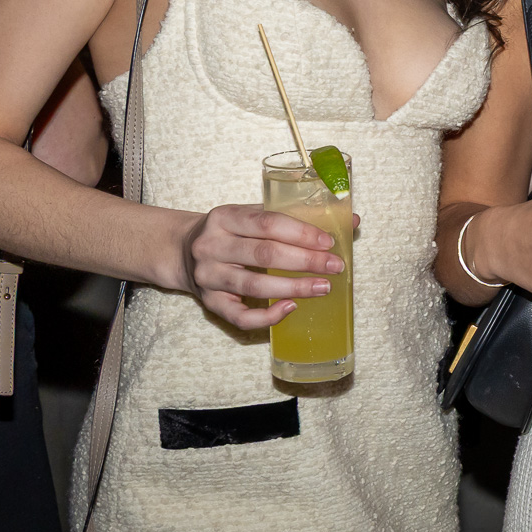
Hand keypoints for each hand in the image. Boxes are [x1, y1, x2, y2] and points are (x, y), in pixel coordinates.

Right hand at [174, 203, 348, 329]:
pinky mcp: (209, 303)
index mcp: (225, 217)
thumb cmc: (230, 232)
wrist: (181, 251)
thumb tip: (350, 220)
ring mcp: (208, 276)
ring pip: (254, 285)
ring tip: (323, 287)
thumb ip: (295, 217)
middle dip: (305, 261)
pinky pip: (240, 316)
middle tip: (335, 266)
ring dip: (293, 288)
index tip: (329, 242)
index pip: (268, 222)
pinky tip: (291, 307)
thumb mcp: (252, 215)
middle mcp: (212, 245)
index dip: (301, 233)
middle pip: (264, 254)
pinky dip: (267, 315)